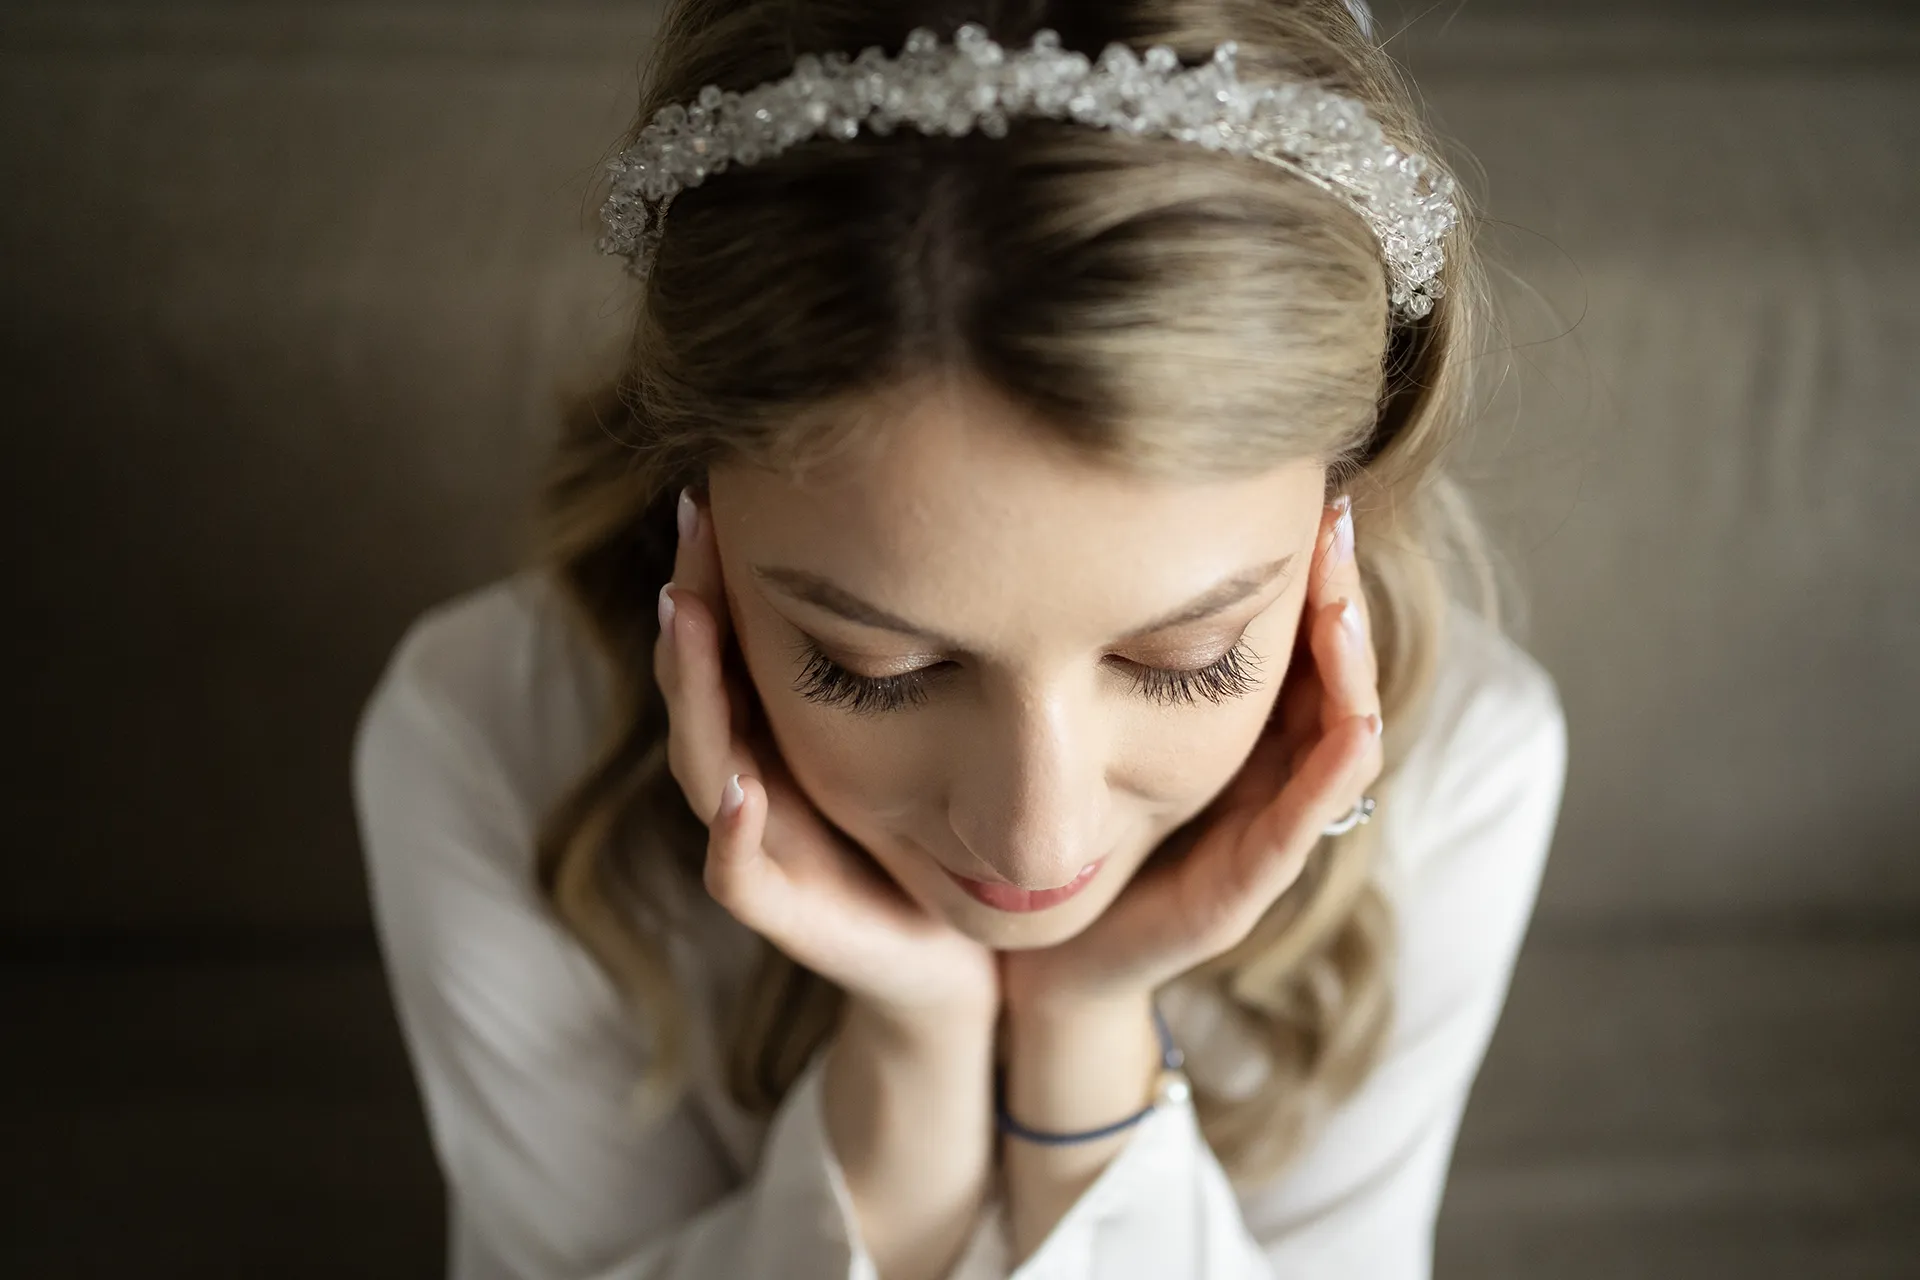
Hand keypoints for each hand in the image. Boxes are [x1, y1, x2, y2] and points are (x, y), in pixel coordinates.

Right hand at [654, 488, 998, 1025]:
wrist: (962, 966)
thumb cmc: (941, 840)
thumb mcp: (928, 733)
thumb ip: (915, 654)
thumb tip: (938, 533)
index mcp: (784, 737)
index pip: (730, 644)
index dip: (714, 572)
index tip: (714, 490)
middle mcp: (759, 783)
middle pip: (701, 687)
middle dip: (691, 606)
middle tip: (692, 524)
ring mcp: (767, 849)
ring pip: (704, 766)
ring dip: (692, 693)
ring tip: (687, 618)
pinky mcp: (791, 918)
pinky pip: (740, 877)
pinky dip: (734, 834)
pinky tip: (742, 791)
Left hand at [1001, 494, 1384, 1012]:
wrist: (1041, 956)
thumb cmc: (1076, 830)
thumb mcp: (1097, 723)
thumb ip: (1118, 654)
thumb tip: (1106, 534)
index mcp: (1240, 737)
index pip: (1298, 643)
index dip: (1311, 574)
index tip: (1309, 499)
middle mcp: (1266, 780)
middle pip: (1330, 677)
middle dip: (1338, 597)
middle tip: (1335, 520)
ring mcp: (1263, 837)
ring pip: (1336, 741)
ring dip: (1349, 670)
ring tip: (1340, 601)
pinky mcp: (1241, 892)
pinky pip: (1301, 825)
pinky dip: (1332, 771)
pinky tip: (1348, 720)